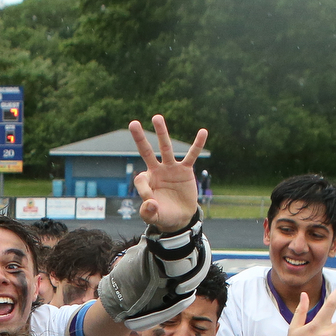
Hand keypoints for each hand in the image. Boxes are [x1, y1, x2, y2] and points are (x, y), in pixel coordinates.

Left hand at [130, 115, 208, 231]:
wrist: (179, 218)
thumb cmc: (163, 216)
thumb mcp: (153, 217)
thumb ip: (147, 212)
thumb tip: (150, 203)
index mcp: (147, 181)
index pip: (140, 179)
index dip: (144, 189)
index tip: (151, 202)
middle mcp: (157, 171)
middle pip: (146, 152)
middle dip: (140, 139)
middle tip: (133, 123)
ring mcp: (171, 169)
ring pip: (166, 148)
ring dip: (162, 133)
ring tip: (156, 117)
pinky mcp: (185, 171)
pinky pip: (192, 156)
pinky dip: (197, 145)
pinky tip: (203, 132)